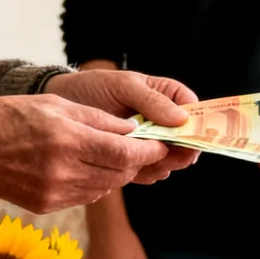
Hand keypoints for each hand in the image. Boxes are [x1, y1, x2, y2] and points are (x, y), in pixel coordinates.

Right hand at [0, 94, 172, 212]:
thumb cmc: (8, 116)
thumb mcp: (55, 105)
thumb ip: (97, 120)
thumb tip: (132, 131)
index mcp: (67, 140)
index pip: (124, 151)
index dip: (148, 150)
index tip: (161, 144)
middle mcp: (63, 171)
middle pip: (119, 173)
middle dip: (134, 161)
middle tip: (140, 148)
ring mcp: (54, 193)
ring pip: (104, 188)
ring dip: (115, 173)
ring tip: (110, 156)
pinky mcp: (46, 206)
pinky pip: (84, 196)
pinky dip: (93, 183)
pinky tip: (85, 168)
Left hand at [45, 69, 198, 183]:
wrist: (63, 104)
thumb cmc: (94, 87)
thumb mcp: (123, 86)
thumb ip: (152, 100)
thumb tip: (181, 118)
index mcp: (165, 96)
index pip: (192, 110)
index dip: (196, 124)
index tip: (192, 136)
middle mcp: (161, 121)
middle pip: (184, 139)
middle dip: (180, 150)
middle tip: (168, 156)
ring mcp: (148, 141)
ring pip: (168, 158)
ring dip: (163, 164)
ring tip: (149, 164)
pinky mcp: (132, 158)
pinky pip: (148, 169)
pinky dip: (146, 172)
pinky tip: (136, 171)